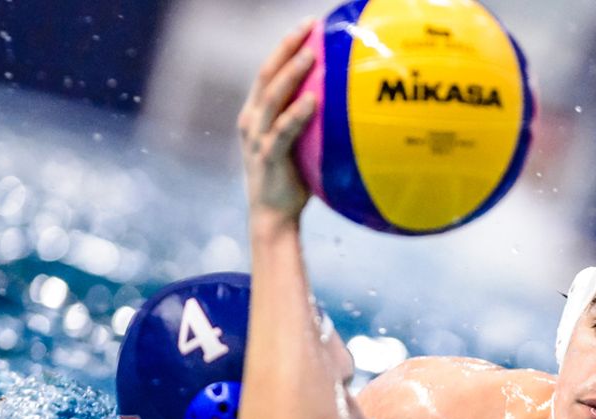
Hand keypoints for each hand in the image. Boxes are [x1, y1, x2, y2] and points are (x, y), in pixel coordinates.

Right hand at [237, 18, 317, 224]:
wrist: (273, 216)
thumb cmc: (292, 179)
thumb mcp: (299, 144)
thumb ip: (310, 122)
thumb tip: (344, 101)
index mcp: (256, 114)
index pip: (269, 71)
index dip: (286, 46)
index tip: (308, 26)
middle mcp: (251, 121)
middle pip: (266, 75)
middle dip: (286, 48)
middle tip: (308, 28)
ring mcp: (256, 138)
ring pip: (272, 97)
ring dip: (291, 73)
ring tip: (311, 54)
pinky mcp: (267, 157)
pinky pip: (282, 131)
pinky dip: (297, 113)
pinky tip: (314, 99)